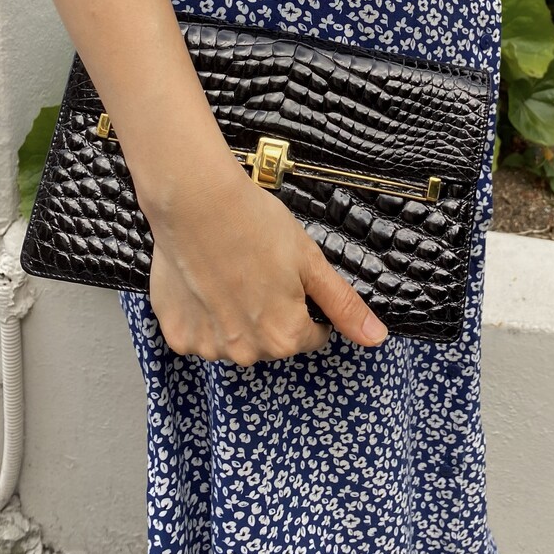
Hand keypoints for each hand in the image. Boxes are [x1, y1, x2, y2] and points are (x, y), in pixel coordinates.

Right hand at [142, 162, 388, 365]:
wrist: (196, 201)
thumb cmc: (255, 224)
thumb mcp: (311, 262)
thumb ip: (343, 306)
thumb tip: (377, 338)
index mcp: (285, 337)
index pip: (311, 336)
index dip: (305, 304)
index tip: (289, 277)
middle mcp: (246, 352)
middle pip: (271, 341)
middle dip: (270, 312)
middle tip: (258, 270)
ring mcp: (207, 346)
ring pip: (234, 339)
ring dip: (234, 316)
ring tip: (228, 273)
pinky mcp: (176, 334)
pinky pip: (198, 333)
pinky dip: (201, 315)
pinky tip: (203, 281)